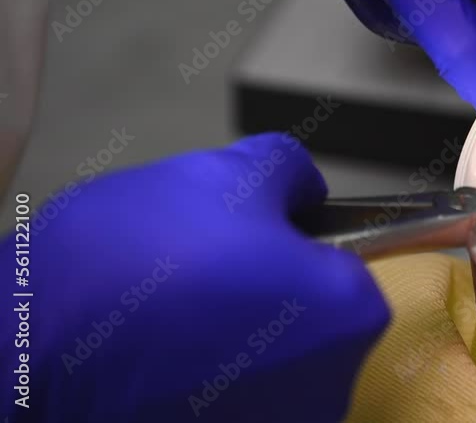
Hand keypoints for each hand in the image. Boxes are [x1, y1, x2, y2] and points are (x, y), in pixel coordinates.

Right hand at [1, 134, 388, 421]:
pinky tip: (161, 349)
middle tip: (205, 263)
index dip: (301, 241)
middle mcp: (331, 383)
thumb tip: (304, 187)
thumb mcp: (223, 175)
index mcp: (347, 311)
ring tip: (172, 307)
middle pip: (317, 314)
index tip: (258, 236)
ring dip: (238, 329)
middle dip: (270, 285)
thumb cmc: (129, 267)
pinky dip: (209, 372)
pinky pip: (237, 392)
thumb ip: (290, 172)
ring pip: (274, 355)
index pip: (354, 262)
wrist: (24, 356)